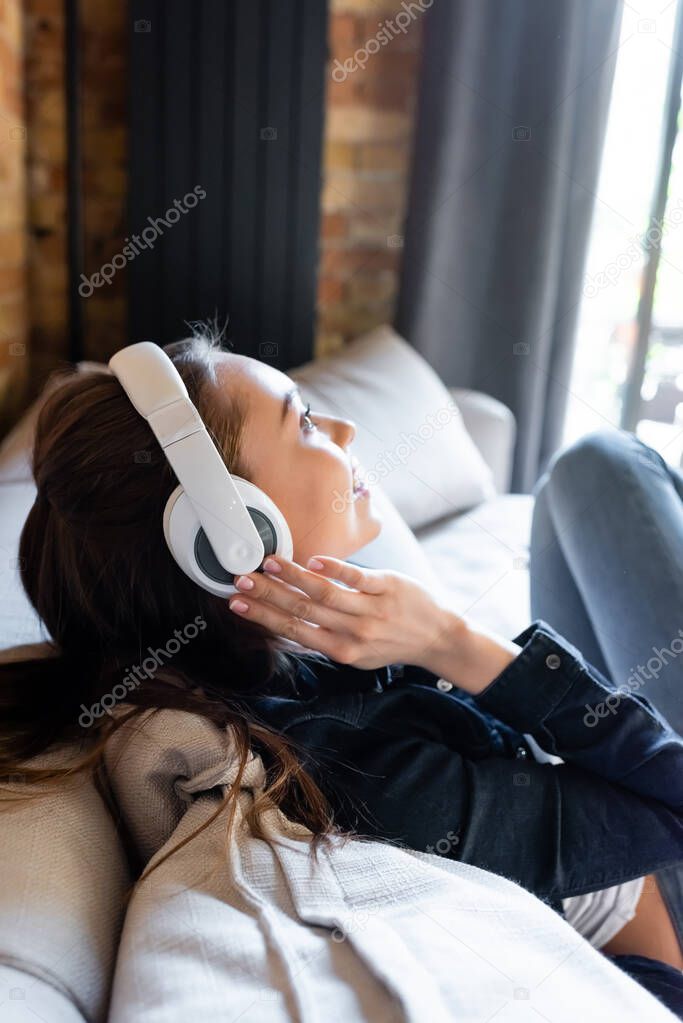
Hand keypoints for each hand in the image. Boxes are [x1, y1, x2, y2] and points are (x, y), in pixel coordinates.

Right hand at [227, 554, 464, 673]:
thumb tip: (285, 620)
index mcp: (341, 650)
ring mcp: (372, 610)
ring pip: (325, 593)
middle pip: (302, 611)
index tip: (237, 604)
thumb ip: (323, 636)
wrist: (437, 636)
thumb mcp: (356, 651)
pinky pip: (357, 578)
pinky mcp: (389, 587)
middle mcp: (354, 633)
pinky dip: (334, 569)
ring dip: (293, 578)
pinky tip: (313, 560)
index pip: (293, 631)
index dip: (263, 617)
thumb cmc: (391, 642)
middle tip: (241, 580)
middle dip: (268, 595)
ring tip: (269, 564)